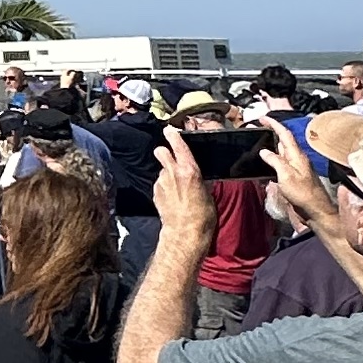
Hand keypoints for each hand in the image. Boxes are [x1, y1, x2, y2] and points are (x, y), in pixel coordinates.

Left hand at [153, 127, 213, 248]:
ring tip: (177, 187)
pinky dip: (164, 186)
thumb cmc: (202, 215)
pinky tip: (172, 197)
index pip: (178, 145)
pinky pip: (160, 184)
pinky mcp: (156, 193)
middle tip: (171, 157)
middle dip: (164, 152)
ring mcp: (161, 183)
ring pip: (162, 170)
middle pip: (161, 152)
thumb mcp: (207, 192)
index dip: (173, 135)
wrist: (185, 233)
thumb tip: (195, 173)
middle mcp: (172, 173)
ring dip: (167, 174)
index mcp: (189, 170)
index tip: (169, 130)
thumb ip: (197, 178)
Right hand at [264, 125, 332, 231]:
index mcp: (296, 155)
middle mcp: (296, 160)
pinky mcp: (293, 180)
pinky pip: (280, 167)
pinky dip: (271, 163)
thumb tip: (264, 151)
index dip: (273, 124)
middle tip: (256, 130)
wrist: (315, 211)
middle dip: (269, 134)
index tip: (262, 118)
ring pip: (280, 154)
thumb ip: (275, 161)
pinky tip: (263, 167)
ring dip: (269, 149)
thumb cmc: (304, 194)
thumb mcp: (286, 175)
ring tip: (256, 147)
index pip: (284, 134)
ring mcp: (295, 170)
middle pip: (282, 142)